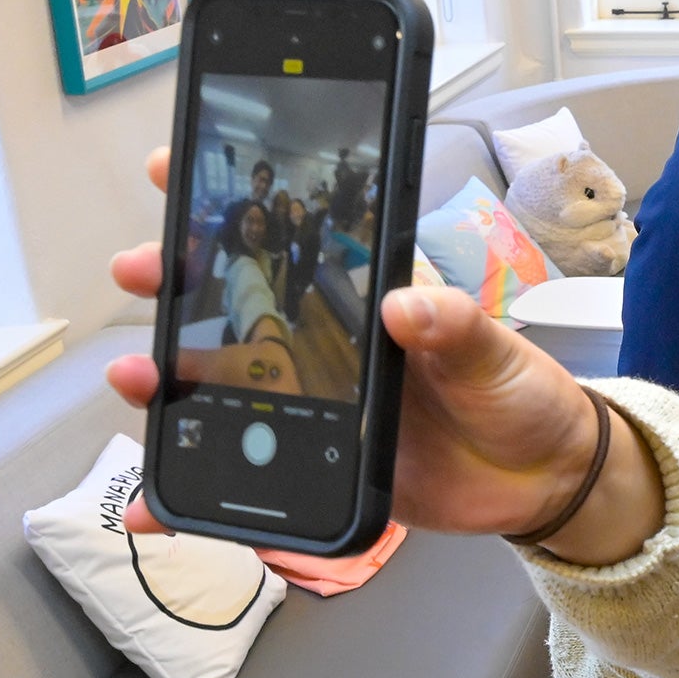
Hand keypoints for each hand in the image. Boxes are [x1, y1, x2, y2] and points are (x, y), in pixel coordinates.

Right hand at [105, 147, 620, 544]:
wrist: (543, 479)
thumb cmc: (521, 395)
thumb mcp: (497, 352)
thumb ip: (457, 328)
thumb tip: (409, 306)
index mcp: (371, 300)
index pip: (294, 240)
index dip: (231, 204)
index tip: (174, 171)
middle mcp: (330, 347)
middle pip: (235, 307)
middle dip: (176, 283)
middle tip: (139, 270)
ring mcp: (315, 408)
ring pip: (223, 388)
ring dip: (168, 383)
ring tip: (134, 378)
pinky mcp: (316, 468)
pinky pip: (243, 476)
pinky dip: (193, 494)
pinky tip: (151, 506)